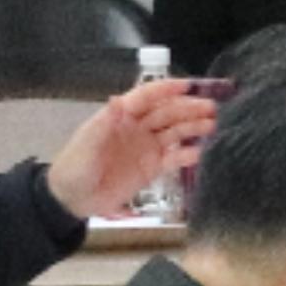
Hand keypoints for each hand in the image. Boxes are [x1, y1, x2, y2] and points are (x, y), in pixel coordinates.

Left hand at [45, 78, 206, 219]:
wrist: (72, 200)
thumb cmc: (75, 169)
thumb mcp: (86, 146)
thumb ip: (103, 124)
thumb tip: (117, 100)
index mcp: (120, 117)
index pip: (146, 97)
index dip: (166, 90)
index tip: (187, 85)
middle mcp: (137, 128)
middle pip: (166, 113)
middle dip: (188, 108)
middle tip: (211, 108)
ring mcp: (146, 147)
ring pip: (174, 132)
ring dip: (193, 127)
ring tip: (213, 125)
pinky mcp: (152, 168)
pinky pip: (173, 158)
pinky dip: (187, 155)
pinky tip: (200, 153)